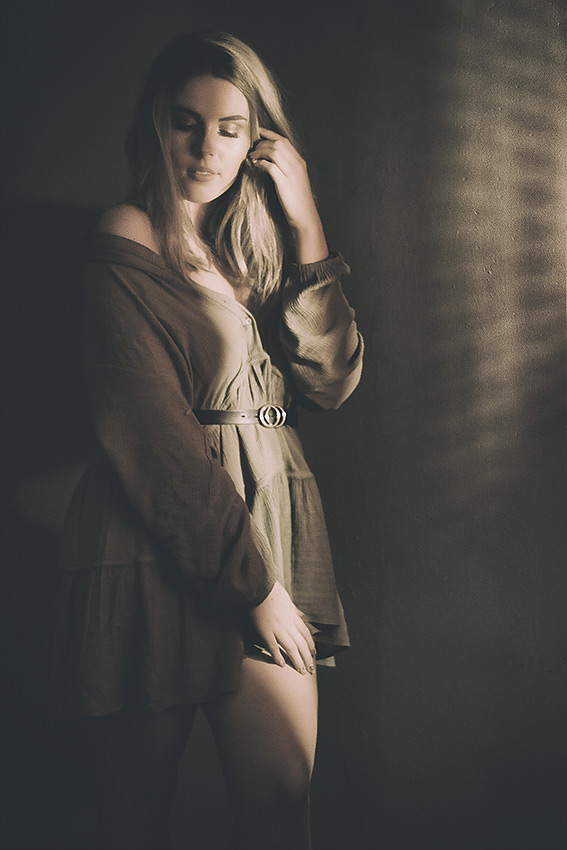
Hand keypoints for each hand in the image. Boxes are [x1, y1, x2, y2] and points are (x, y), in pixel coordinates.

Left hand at [249, 128, 328, 262]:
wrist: (305, 217)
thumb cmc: (297, 201)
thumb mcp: (295, 180)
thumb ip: (286, 168)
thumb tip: (270, 160)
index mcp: (300, 162)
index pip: (284, 141)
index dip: (270, 134)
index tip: (259, 132)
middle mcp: (297, 165)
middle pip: (278, 143)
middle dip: (262, 143)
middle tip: (253, 149)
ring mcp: (291, 173)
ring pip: (274, 152)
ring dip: (260, 152)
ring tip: (252, 157)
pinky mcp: (284, 183)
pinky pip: (270, 166)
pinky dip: (261, 163)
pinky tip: (255, 166)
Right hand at [249, 580, 316, 673]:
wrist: (260, 589)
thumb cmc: (272, 592)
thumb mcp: (287, 600)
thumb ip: (294, 609)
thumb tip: (301, 614)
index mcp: (294, 617)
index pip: (306, 635)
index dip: (311, 646)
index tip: (314, 654)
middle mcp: (289, 625)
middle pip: (301, 644)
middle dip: (307, 658)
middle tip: (311, 669)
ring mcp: (278, 629)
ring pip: (291, 648)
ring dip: (297, 661)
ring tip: (302, 671)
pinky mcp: (266, 632)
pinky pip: (273, 647)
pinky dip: (278, 656)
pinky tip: (281, 665)